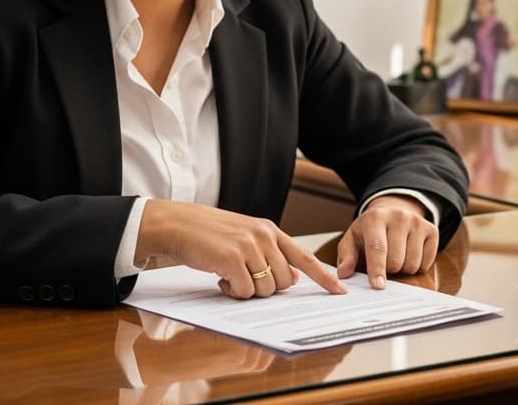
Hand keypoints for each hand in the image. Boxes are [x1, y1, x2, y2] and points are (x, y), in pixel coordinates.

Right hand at [136, 199, 346, 298]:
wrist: (178, 224)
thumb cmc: (209, 234)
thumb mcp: (245, 235)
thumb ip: (268, 252)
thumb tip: (289, 279)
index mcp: (270, 231)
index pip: (305, 257)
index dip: (323, 277)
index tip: (339, 291)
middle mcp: (264, 237)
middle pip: (283, 283)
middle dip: (266, 288)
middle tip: (243, 279)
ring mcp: (249, 247)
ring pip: (265, 290)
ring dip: (246, 291)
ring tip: (228, 275)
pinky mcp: (232, 260)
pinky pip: (244, 291)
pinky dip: (231, 291)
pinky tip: (219, 278)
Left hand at [336, 195, 438, 289]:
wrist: (393, 211)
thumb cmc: (370, 231)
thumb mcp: (353, 238)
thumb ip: (346, 256)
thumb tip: (343, 273)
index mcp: (375, 218)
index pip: (377, 247)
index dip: (377, 269)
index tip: (378, 286)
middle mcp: (398, 216)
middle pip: (396, 260)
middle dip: (388, 270)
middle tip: (384, 262)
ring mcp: (417, 222)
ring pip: (412, 264)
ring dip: (403, 269)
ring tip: (396, 257)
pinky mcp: (432, 230)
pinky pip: (426, 262)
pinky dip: (417, 266)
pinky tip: (409, 254)